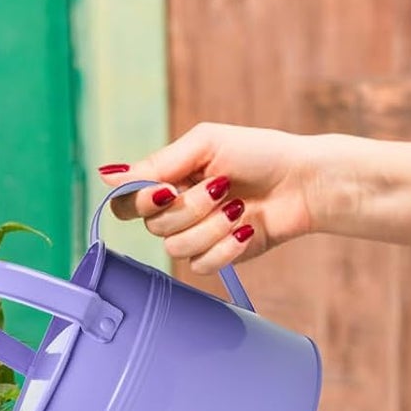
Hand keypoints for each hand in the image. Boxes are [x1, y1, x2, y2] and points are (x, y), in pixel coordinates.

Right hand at [100, 122, 319, 276]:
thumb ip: (158, 163)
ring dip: (211, 227)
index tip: (167, 189)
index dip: (140, 201)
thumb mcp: (206, 145)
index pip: (127, 204)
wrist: (303, 182)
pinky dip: (225, 247)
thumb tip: (107, 177)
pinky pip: (201, 265)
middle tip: (221, 187)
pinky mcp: (217, 256)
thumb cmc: (259, 153)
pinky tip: (246, 228)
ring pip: (177, 248)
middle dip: (189, 208)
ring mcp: (196, 235)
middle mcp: (176, 210)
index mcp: (168, 180)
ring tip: (239, 208)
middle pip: (153, 227)